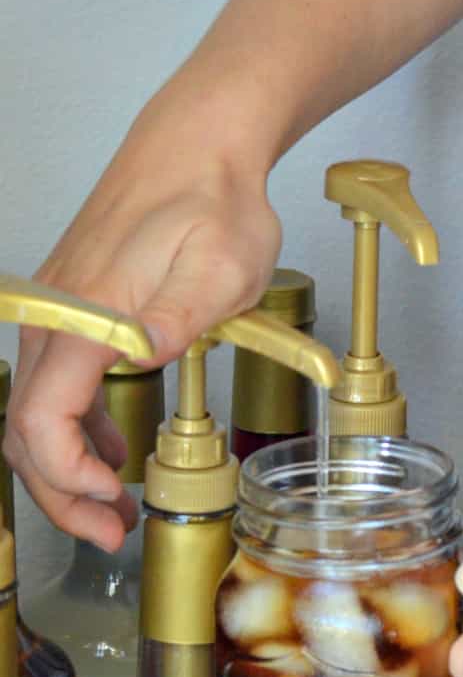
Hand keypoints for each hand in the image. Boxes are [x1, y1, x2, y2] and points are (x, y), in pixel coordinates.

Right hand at [4, 92, 279, 549]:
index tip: (110, 498)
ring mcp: (59, 313)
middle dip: (62, 491)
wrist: (196, 146)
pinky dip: (77, 429)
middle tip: (110, 531)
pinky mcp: (73, 310)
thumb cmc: (214, 200)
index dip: (65, 474)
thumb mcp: (223, 264)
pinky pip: (56, 384)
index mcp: (86, 314)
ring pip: (35, 411)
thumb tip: (145, 357)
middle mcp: (56, 317)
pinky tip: (114, 450)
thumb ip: (180, 316)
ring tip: (115, 507)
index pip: (40, 418)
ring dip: (67, 467)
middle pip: (25, 428)